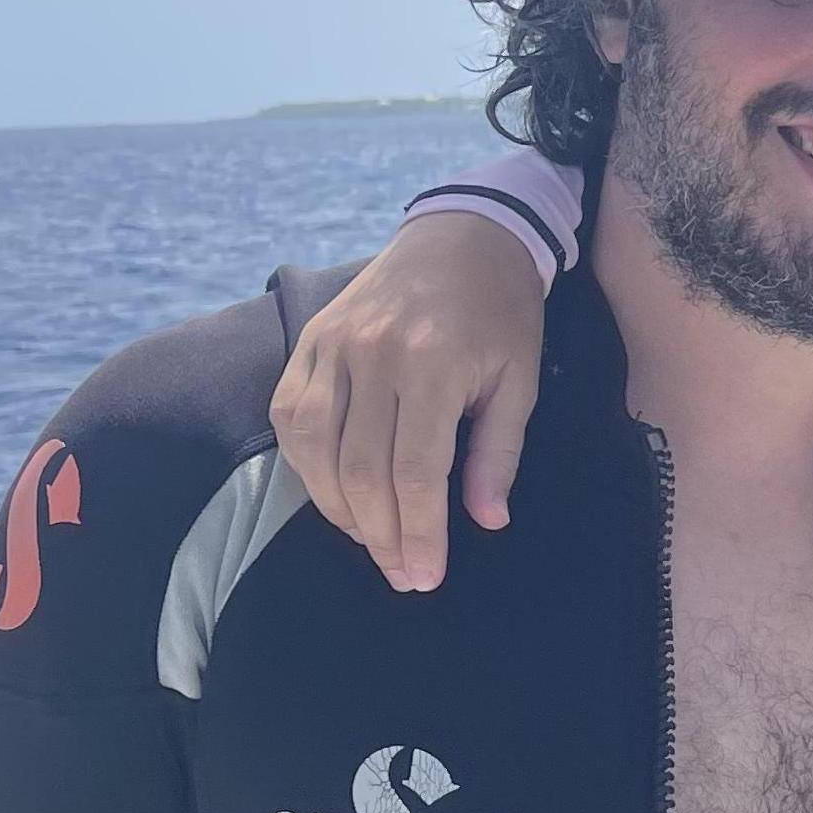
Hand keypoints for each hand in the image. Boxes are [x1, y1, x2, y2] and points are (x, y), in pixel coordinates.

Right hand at [271, 209, 547, 590]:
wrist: (461, 236)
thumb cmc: (500, 315)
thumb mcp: (520, 382)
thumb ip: (498, 454)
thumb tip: (487, 521)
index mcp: (434, 365)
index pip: (416, 472)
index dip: (419, 533)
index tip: (426, 576)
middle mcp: (372, 355)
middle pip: (360, 470)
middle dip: (381, 536)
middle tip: (402, 575)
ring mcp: (331, 346)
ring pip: (316, 450)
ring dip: (339, 510)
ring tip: (373, 541)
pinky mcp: (308, 341)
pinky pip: (291, 418)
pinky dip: (307, 466)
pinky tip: (336, 494)